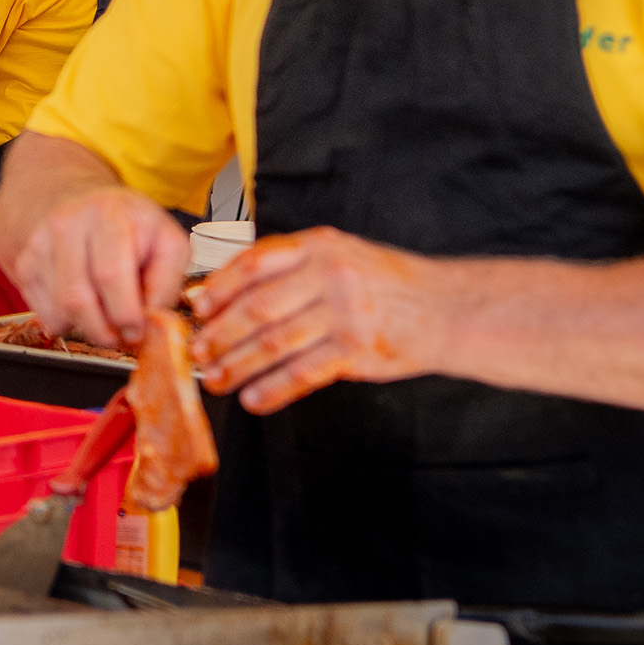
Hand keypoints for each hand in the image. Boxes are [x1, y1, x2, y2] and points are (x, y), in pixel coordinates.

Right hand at [8, 185, 189, 350]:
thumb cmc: (132, 227)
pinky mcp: (26, 262)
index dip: (125, 312)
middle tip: (120, 336)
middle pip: (77, 297)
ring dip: (86, 328)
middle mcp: (68, 223)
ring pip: (59, 309)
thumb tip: (152, 321)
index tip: (137, 329)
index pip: (109, 273)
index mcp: (110, 214)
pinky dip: (66, 323)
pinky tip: (84, 308)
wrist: (88, 204)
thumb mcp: (167, 243)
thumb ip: (166, 282)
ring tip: (105, 319)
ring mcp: (41, 242)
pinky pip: (42, 314)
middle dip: (103, 330)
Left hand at [187, 228, 447, 415]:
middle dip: (220, 334)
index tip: (195, 308)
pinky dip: (273, 389)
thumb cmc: (384, 283)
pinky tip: (253, 399)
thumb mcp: (340, 255)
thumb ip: (289, 268)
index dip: (219, 287)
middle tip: (196, 352)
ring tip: (215, 381)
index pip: (255, 263)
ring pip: (275, 343)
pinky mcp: (358, 351)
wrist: (448, 308)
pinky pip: (303, 373)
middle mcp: (330, 275)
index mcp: (319, 245)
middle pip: (258, 307)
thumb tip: (223, 288)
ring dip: (238, 366)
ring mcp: (345, 313)